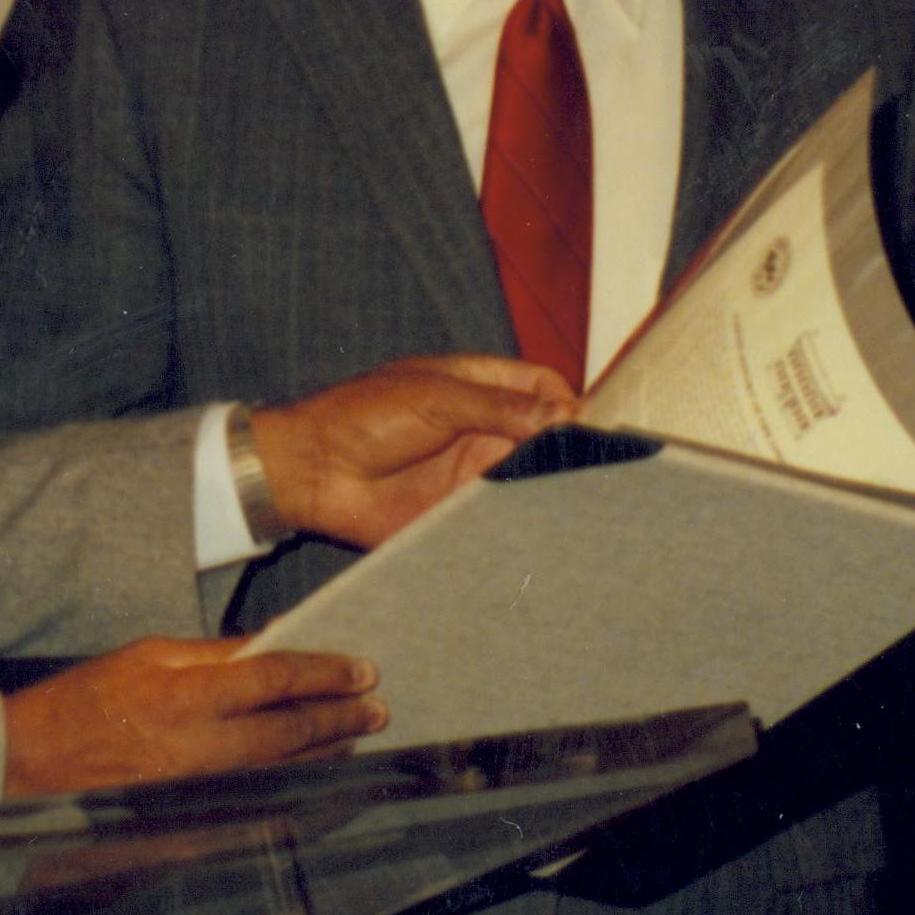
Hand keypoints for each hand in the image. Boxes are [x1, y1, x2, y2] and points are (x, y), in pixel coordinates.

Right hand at [1, 638, 383, 794]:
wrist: (30, 764)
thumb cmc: (84, 701)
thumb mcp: (147, 654)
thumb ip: (212, 652)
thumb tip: (267, 645)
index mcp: (189, 695)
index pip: (277, 680)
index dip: (326, 675)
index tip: (361, 671)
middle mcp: (201, 746)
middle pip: (292, 732)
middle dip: (340, 720)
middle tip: (377, 710)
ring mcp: (199, 789)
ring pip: (283, 773)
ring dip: (325, 757)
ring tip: (354, 741)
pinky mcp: (191, 818)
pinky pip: (257, 806)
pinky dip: (292, 794)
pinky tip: (314, 787)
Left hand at [251, 355, 576, 547]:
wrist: (314, 472)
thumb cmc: (362, 417)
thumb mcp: (437, 398)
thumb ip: (501, 407)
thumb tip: (567, 413)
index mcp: (478, 386)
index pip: (543, 389)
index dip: (570, 403)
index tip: (591, 425)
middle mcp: (483, 428)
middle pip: (546, 435)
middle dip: (571, 448)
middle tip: (600, 467)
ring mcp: (475, 472)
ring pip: (532, 478)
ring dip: (553, 486)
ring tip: (584, 500)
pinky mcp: (462, 512)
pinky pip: (504, 516)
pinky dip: (526, 521)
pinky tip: (549, 528)